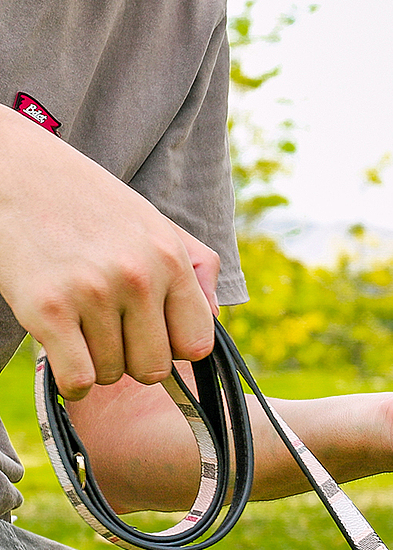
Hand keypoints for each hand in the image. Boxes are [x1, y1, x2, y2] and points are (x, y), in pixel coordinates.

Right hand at [0, 108, 218, 399]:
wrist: (12, 169)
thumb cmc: (88, 203)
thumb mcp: (153, 221)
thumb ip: (197, 266)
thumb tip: (216, 317)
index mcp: (170, 259)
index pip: (197, 345)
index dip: (173, 347)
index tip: (150, 331)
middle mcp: (137, 277)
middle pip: (154, 369)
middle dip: (132, 357)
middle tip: (108, 327)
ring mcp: (93, 293)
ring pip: (112, 374)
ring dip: (95, 358)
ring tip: (79, 319)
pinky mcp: (47, 309)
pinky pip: (78, 380)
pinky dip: (72, 380)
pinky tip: (64, 352)